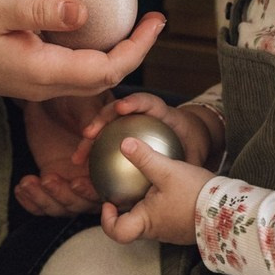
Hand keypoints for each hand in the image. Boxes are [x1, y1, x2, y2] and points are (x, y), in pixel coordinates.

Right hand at [0, 0, 164, 100]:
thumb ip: (43, 10)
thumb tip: (86, 12)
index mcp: (41, 72)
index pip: (106, 68)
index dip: (137, 47)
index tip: (157, 21)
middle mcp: (42, 86)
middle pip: (104, 77)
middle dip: (135, 50)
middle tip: (154, 19)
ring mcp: (34, 84)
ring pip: (88, 77)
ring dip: (117, 54)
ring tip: (135, 24)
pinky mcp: (27, 76)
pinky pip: (71, 71)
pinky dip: (94, 53)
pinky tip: (98, 30)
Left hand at [14, 94, 107, 217]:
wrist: (50, 99)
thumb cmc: (74, 97)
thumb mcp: (84, 104)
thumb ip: (92, 121)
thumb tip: (92, 137)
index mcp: (105, 162)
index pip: (102, 187)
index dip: (90, 191)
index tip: (75, 182)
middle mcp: (89, 177)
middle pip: (80, 203)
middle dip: (62, 196)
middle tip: (49, 179)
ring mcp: (69, 181)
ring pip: (60, 206)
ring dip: (43, 199)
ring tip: (28, 183)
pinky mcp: (51, 181)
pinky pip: (41, 203)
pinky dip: (30, 202)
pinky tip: (21, 188)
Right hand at [73, 92, 220, 170]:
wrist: (191, 138)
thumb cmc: (195, 144)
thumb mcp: (196, 154)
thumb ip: (190, 161)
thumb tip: (180, 174)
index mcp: (164, 113)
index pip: (149, 102)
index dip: (135, 101)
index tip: (122, 108)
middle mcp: (143, 114)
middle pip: (118, 110)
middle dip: (101, 119)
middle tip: (88, 135)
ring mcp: (131, 121)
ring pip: (107, 126)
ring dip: (91, 138)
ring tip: (78, 157)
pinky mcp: (123, 133)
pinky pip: (106, 141)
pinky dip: (94, 152)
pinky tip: (83, 169)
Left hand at [99, 136, 212, 245]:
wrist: (229, 210)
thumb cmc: (195, 194)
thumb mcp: (167, 171)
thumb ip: (144, 157)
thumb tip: (123, 142)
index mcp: (146, 223)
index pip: (117, 232)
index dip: (107, 219)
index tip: (108, 201)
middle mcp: (156, 231)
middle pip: (130, 224)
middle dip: (123, 206)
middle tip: (122, 185)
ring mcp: (170, 229)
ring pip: (148, 218)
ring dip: (142, 202)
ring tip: (142, 179)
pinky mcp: (182, 224)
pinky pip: (163, 214)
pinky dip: (158, 201)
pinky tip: (165, 181)